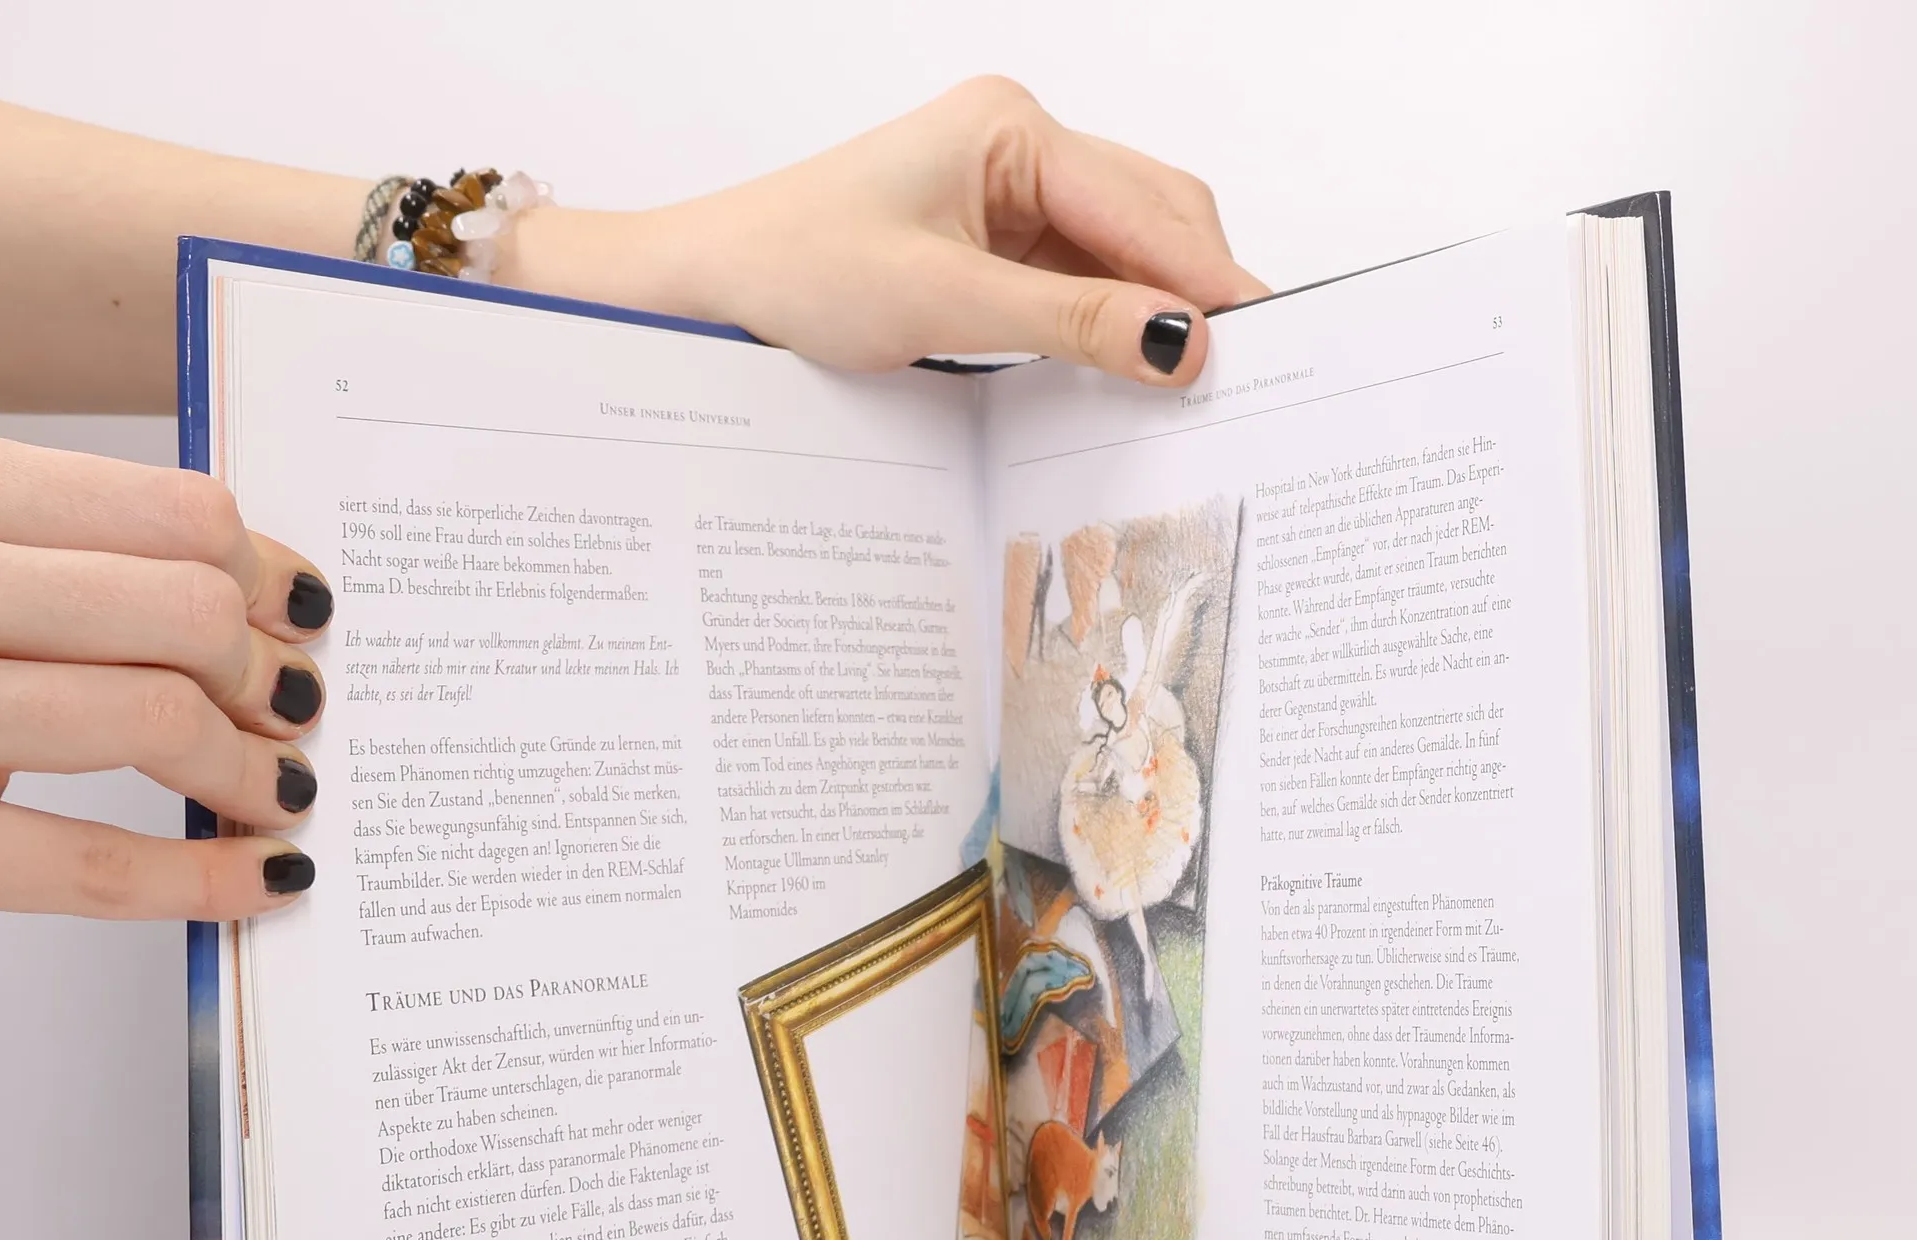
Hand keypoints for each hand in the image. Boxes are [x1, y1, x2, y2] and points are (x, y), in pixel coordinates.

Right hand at [0, 438, 328, 917]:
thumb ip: (59, 545)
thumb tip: (241, 581)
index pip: (175, 517)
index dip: (267, 574)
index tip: (300, 612)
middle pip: (185, 616)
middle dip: (268, 673)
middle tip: (294, 705)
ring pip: (154, 720)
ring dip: (255, 769)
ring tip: (283, 787)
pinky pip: (92, 866)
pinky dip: (206, 878)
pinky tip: (268, 878)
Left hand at [524, 77, 1270, 387]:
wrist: (706, 291)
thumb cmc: (795, 269)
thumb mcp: (946, 302)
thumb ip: (1074, 321)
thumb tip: (1181, 344)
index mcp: (1011, 127)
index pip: (1145, 204)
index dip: (1208, 278)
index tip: (1263, 342)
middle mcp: (1019, 146)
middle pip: (1153, 215)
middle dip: (1196, 290)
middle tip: (1246, 374)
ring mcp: (1008, 193)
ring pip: (1123, 252)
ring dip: (1157, 311)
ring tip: (1198, 382)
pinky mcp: (993, 243)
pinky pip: (1081, 280)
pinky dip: (1112, 322)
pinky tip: (1134, 369)